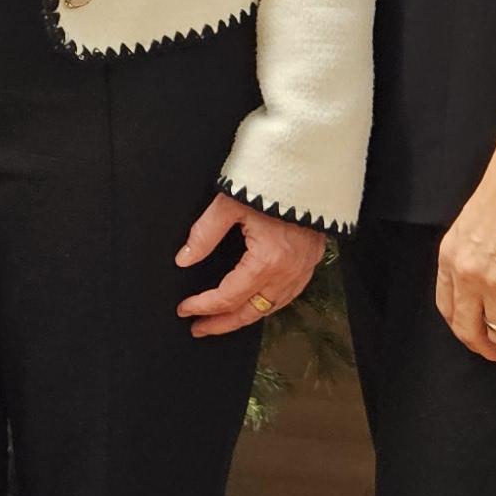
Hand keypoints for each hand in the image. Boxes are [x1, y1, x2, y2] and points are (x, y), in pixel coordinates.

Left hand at [174, 195, 325, 339]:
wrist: (310, 168)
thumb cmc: (269, 182)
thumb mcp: (229, 204)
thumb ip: (204, 234)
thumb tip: (184, 259)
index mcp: (267, 261)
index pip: (229, 296)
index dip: (204, 305)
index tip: (184, 309)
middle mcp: (288, 272)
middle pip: (250, 311)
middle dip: (222, 323)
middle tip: (199, 328)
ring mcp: (303, 269)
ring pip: (271, 307)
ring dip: (245, 316)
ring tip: (222, 321)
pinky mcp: (312, 261)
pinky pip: (289, 295)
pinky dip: (268, 305)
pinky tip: (255, 304)